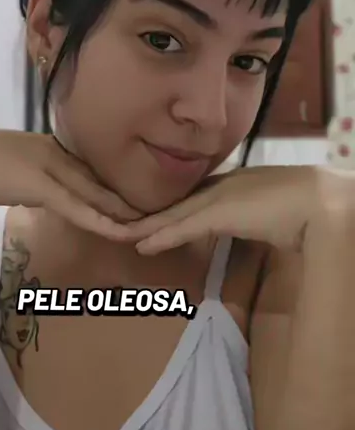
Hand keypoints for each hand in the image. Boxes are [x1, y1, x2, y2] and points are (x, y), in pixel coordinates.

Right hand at [0, 126, 140, 239]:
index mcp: (40, 142)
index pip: (80, 167)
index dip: (101, 183)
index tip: (121, 196)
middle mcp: (51, 151)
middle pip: (93, 179)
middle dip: (120, 197)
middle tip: (150, 212)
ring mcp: (48, 168)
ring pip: (93, 194)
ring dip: (121, 213)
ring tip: (148, 226)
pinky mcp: (42, 187)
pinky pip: (79, 209)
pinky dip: (104, 222)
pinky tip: (124, 233)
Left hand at [127, 166, 332, 254]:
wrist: (315, 201)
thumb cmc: (298, 210)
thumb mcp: (266, 216)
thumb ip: (248, 219)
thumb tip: (244, 229)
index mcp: (228, 185)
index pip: (189, 199)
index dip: (166, 210)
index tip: (146, 218)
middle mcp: (217, 187)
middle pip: (172, 203)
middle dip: (145, 214)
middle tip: (117, 221)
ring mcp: (216, 198)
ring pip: (170, 214)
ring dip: (142, 226)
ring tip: (115, 232)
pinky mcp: (219, 212)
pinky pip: (182, 227)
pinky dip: (160, 236)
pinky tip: (140, 244)